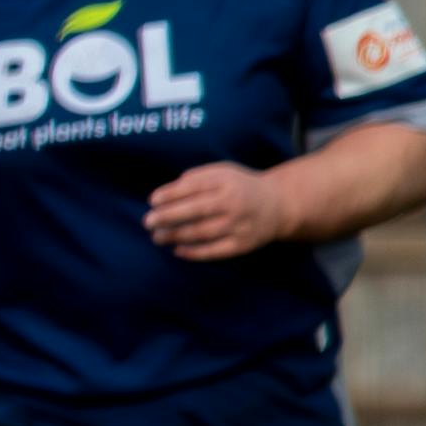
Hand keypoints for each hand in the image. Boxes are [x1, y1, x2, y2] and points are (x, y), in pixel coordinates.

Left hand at [143, 160, 296, 261]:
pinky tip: (177, 250)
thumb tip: (166, 192)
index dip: (170, 194)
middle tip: (147, 222)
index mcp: (228, 183)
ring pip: (202, 233)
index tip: (152, 201)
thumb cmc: (240, 187)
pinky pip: (215, 251)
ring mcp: (240, 225)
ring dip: (175, 236)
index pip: (194, 187)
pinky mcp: (243, 244)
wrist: (279, 205)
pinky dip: (194, 252)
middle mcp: (235, 204)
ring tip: (157, 237)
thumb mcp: (223, 172)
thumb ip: (197, 177)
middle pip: (196, 211)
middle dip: (167, 217)